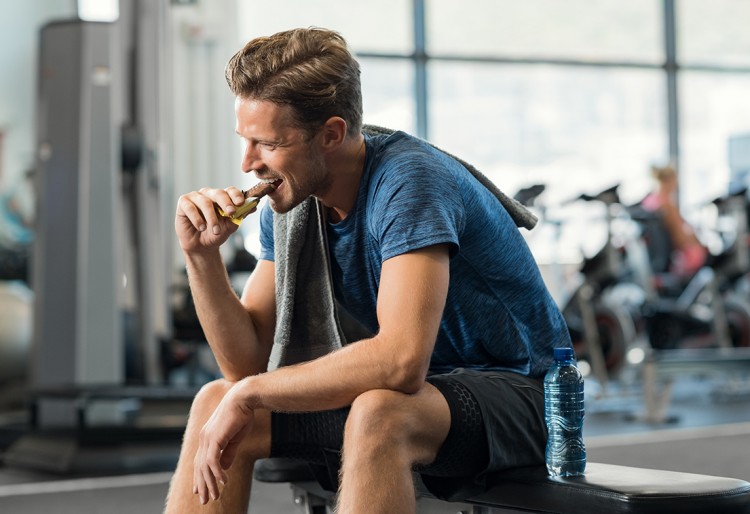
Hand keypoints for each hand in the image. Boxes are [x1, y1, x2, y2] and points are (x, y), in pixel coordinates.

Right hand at [175, 186, 249, 252]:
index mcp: (222, 197)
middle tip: (231, 213)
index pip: (230, 190)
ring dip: (212, 218)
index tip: (241, 203)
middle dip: (226, 203)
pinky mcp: (183, 203)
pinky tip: (201, 227)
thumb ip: (240, 216)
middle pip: (218, 193)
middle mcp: (209, 194)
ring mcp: (195, 197)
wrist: (201, 246)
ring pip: (205, 202)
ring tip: (216, 230)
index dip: (236, 195)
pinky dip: (197, 219)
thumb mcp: (230, 226)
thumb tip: (254, 206)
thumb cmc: (216, 233)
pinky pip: (190, 207)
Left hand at [193, 383, 254, 503]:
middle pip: (199, 467)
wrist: (244, 398)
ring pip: (205, 467)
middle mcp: (204, 438)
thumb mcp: (235, 439)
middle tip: (205, 500)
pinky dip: (217, 473)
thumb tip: (224, 469)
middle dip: (202, 485)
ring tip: (215, 496)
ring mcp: (207, 438)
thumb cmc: (242, 415)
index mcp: (207, 436)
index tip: (199, 490)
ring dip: (210, 483)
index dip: (199, 477)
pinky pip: (213, 461)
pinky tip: (224, 482)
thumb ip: (228, 453)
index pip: (200, 461)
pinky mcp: (214, 438)